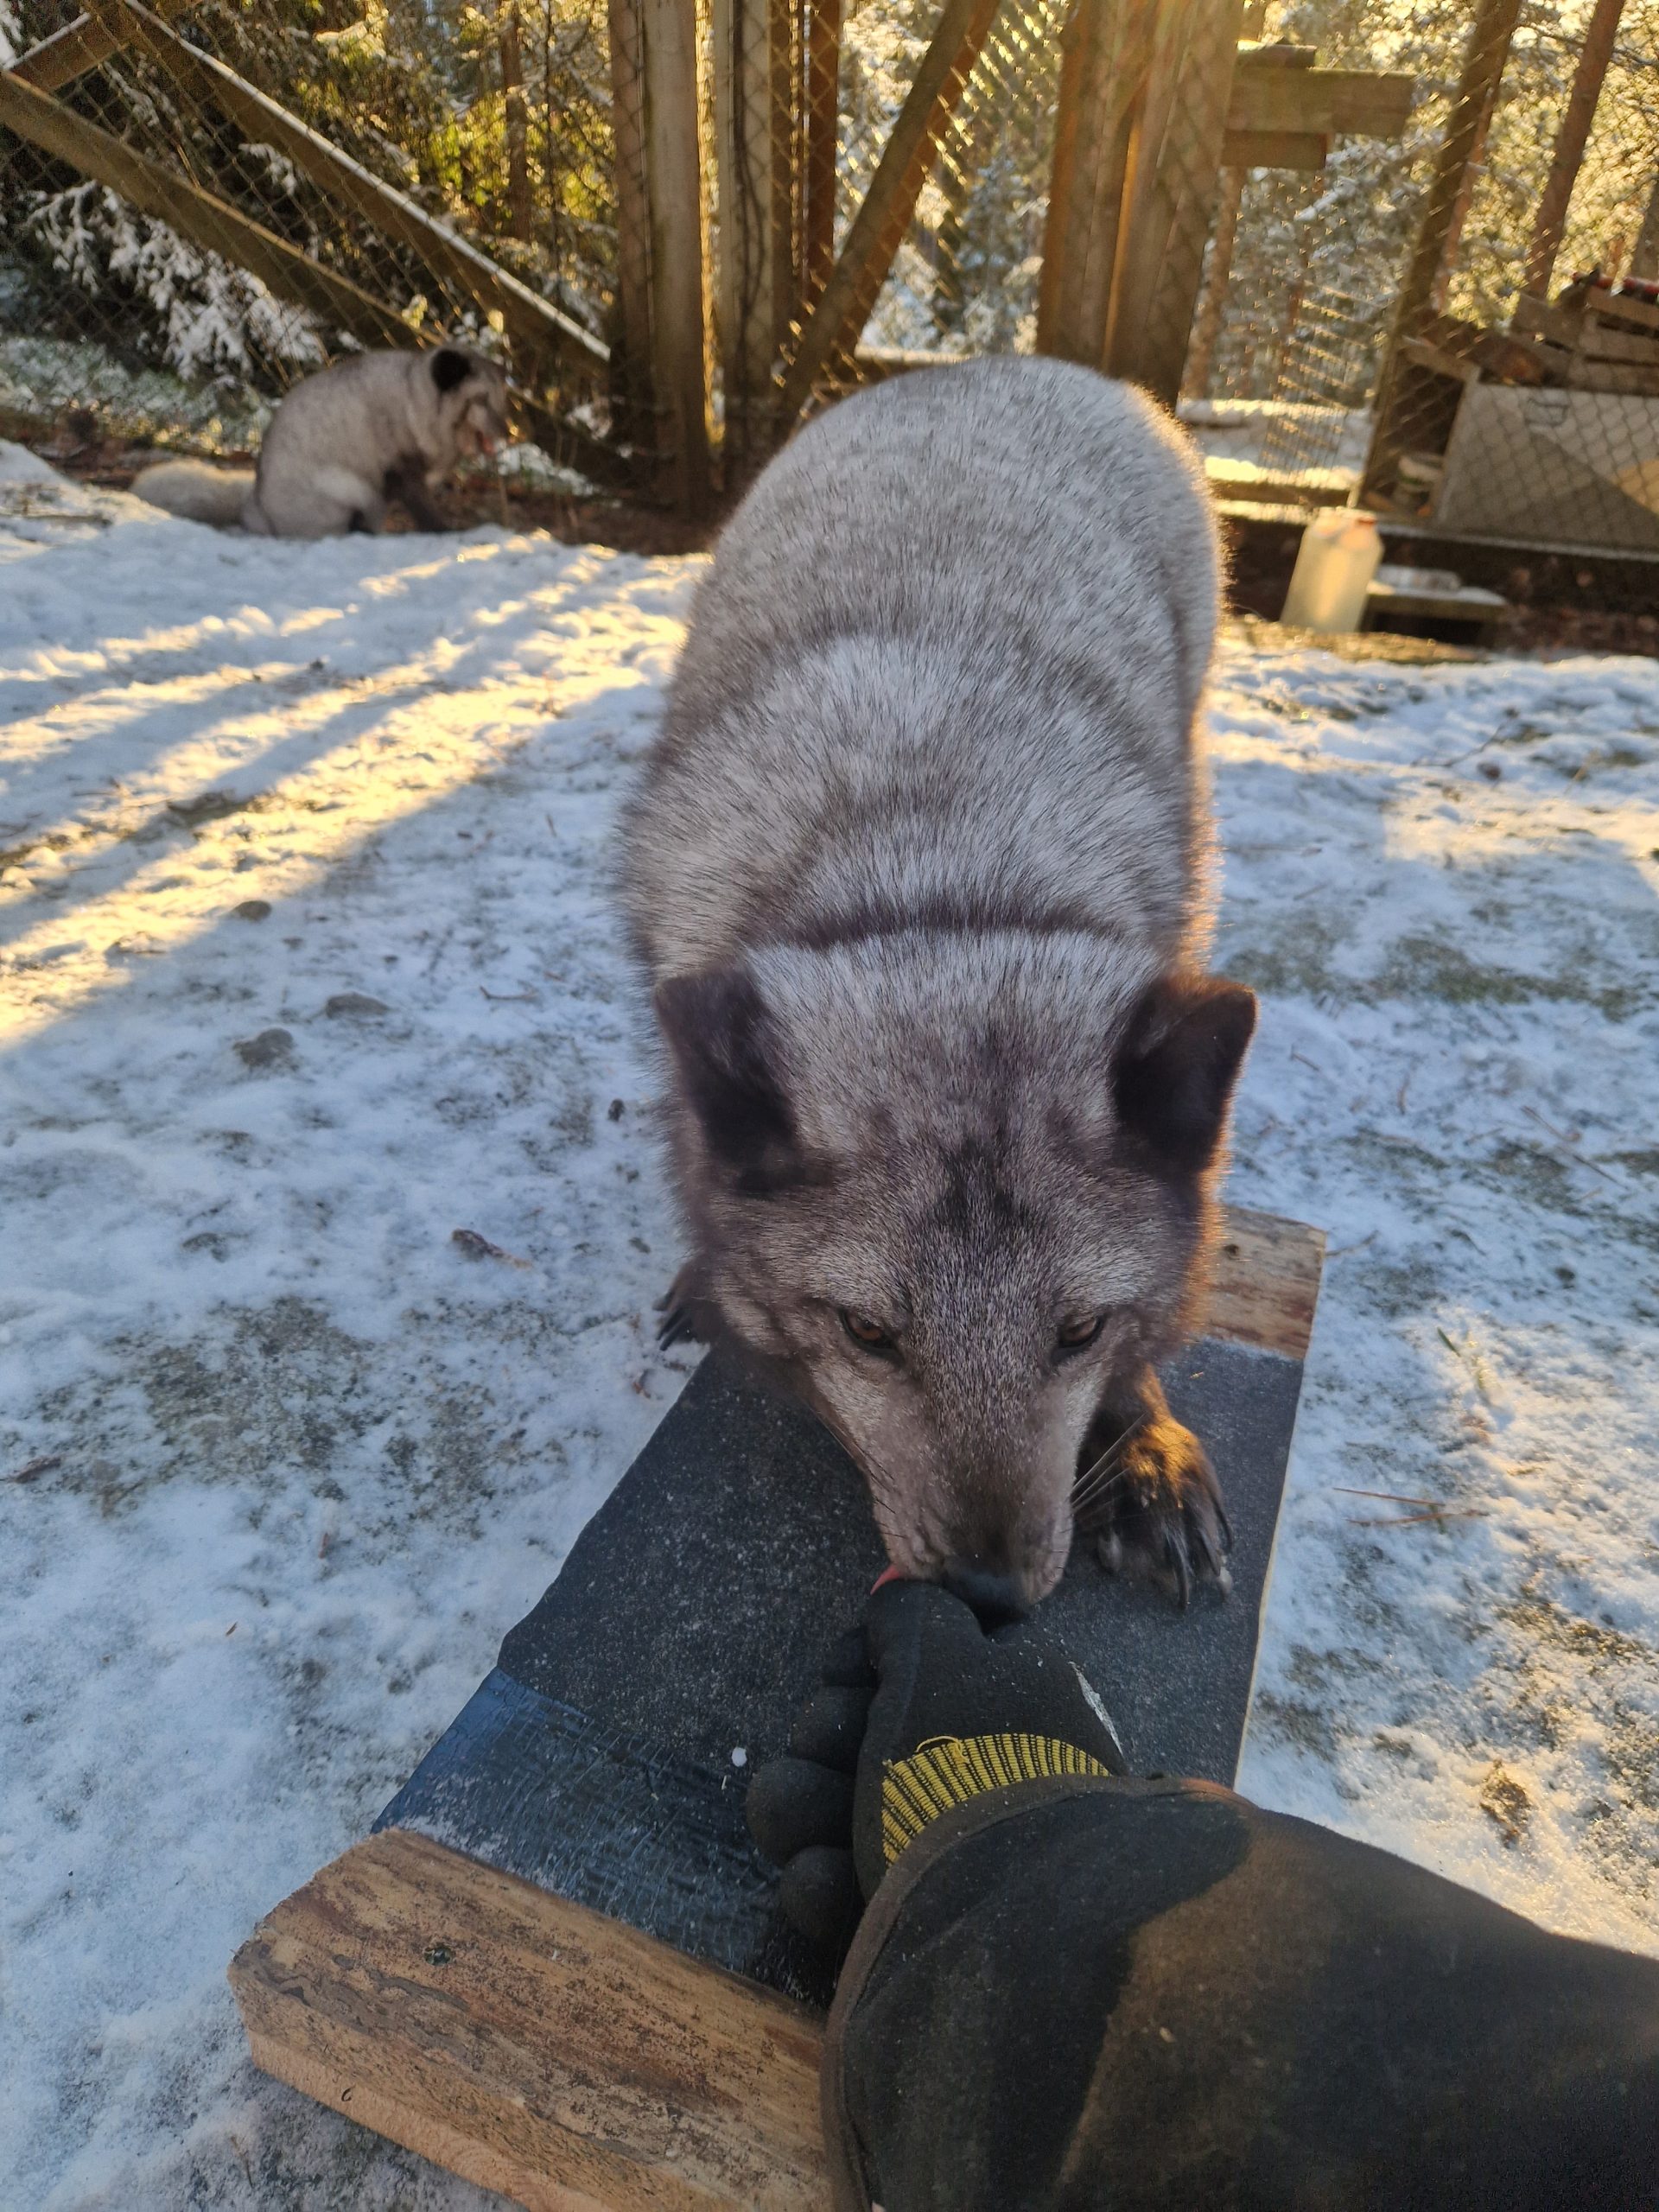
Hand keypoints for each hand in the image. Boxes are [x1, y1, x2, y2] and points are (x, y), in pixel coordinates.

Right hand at [747, 1580, 1128, 1953]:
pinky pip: (838, 1880)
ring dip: (807, 1802)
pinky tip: (822, 1878)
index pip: (927, 1651)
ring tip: (807, 1824)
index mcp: (1009, 1693)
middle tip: (833, 1742)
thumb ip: (910, 1615)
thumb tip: (900, 1592)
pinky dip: (822, 1878)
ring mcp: (939, 1845)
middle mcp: (977, 1765)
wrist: (1002, 1927)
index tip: (855, 1660)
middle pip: (866, 1725)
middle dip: (829, 1730)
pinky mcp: (903, 1918)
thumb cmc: (972, 1768)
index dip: (873, 1650)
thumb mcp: (943, 1657)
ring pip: (835, 1802)